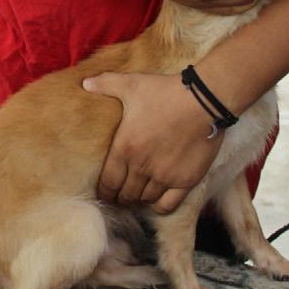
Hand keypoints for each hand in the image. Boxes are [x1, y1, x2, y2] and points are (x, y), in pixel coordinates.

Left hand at [83, 71, 221, 213]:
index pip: (108, 183)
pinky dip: (160, 206)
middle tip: (121, 196)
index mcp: (124, 148)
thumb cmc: (164, 92)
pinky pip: (168, 205)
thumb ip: (106, 84)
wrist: (203, 100)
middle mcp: (142, 167)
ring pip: (145, 199)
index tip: (104, 194)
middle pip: (126, 194)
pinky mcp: (186, 180)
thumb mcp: (131, 84)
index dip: (104, 192)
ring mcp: (164, 176)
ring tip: (138, 196)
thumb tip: (85, 82)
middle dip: (121, 197)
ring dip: (140, 199)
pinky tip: (157, 200)